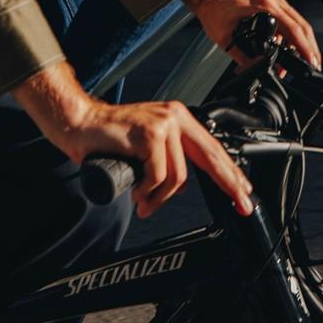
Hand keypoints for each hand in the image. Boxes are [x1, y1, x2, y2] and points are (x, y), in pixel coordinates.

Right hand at [15, 64, 253, 218]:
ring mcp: (162, 124)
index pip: (212, 148)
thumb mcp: (147, 147)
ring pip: (178, 176)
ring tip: (143, 202)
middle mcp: (174, 117)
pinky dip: (146, 191)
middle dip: (228, 184)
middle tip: (240, 204)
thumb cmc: (108, 140)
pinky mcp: (149, 134)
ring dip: (160, 198)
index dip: (230, 172)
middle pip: (211, 157)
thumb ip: (167, 158)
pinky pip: (158, 176)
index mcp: (178, 118)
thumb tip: (180, 185)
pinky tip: (135, 191)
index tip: (243, 191)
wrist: (79, 125)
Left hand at [180, 0, 321, 72]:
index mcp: (265, 5)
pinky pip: (289, 20)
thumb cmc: (213, 7)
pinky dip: (294, 36)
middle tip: (314, 65)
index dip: (304, 47)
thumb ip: (241, 56)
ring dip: (303, 42)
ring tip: (304, 62)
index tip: (310, 60)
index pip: (293, 28)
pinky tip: (291, 50)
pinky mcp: (271, 4)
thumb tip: (256, 69)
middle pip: (302, 25)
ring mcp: (274, 1)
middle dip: (310, 47)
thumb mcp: (225, 37)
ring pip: (298, 23)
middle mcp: (273, 0)